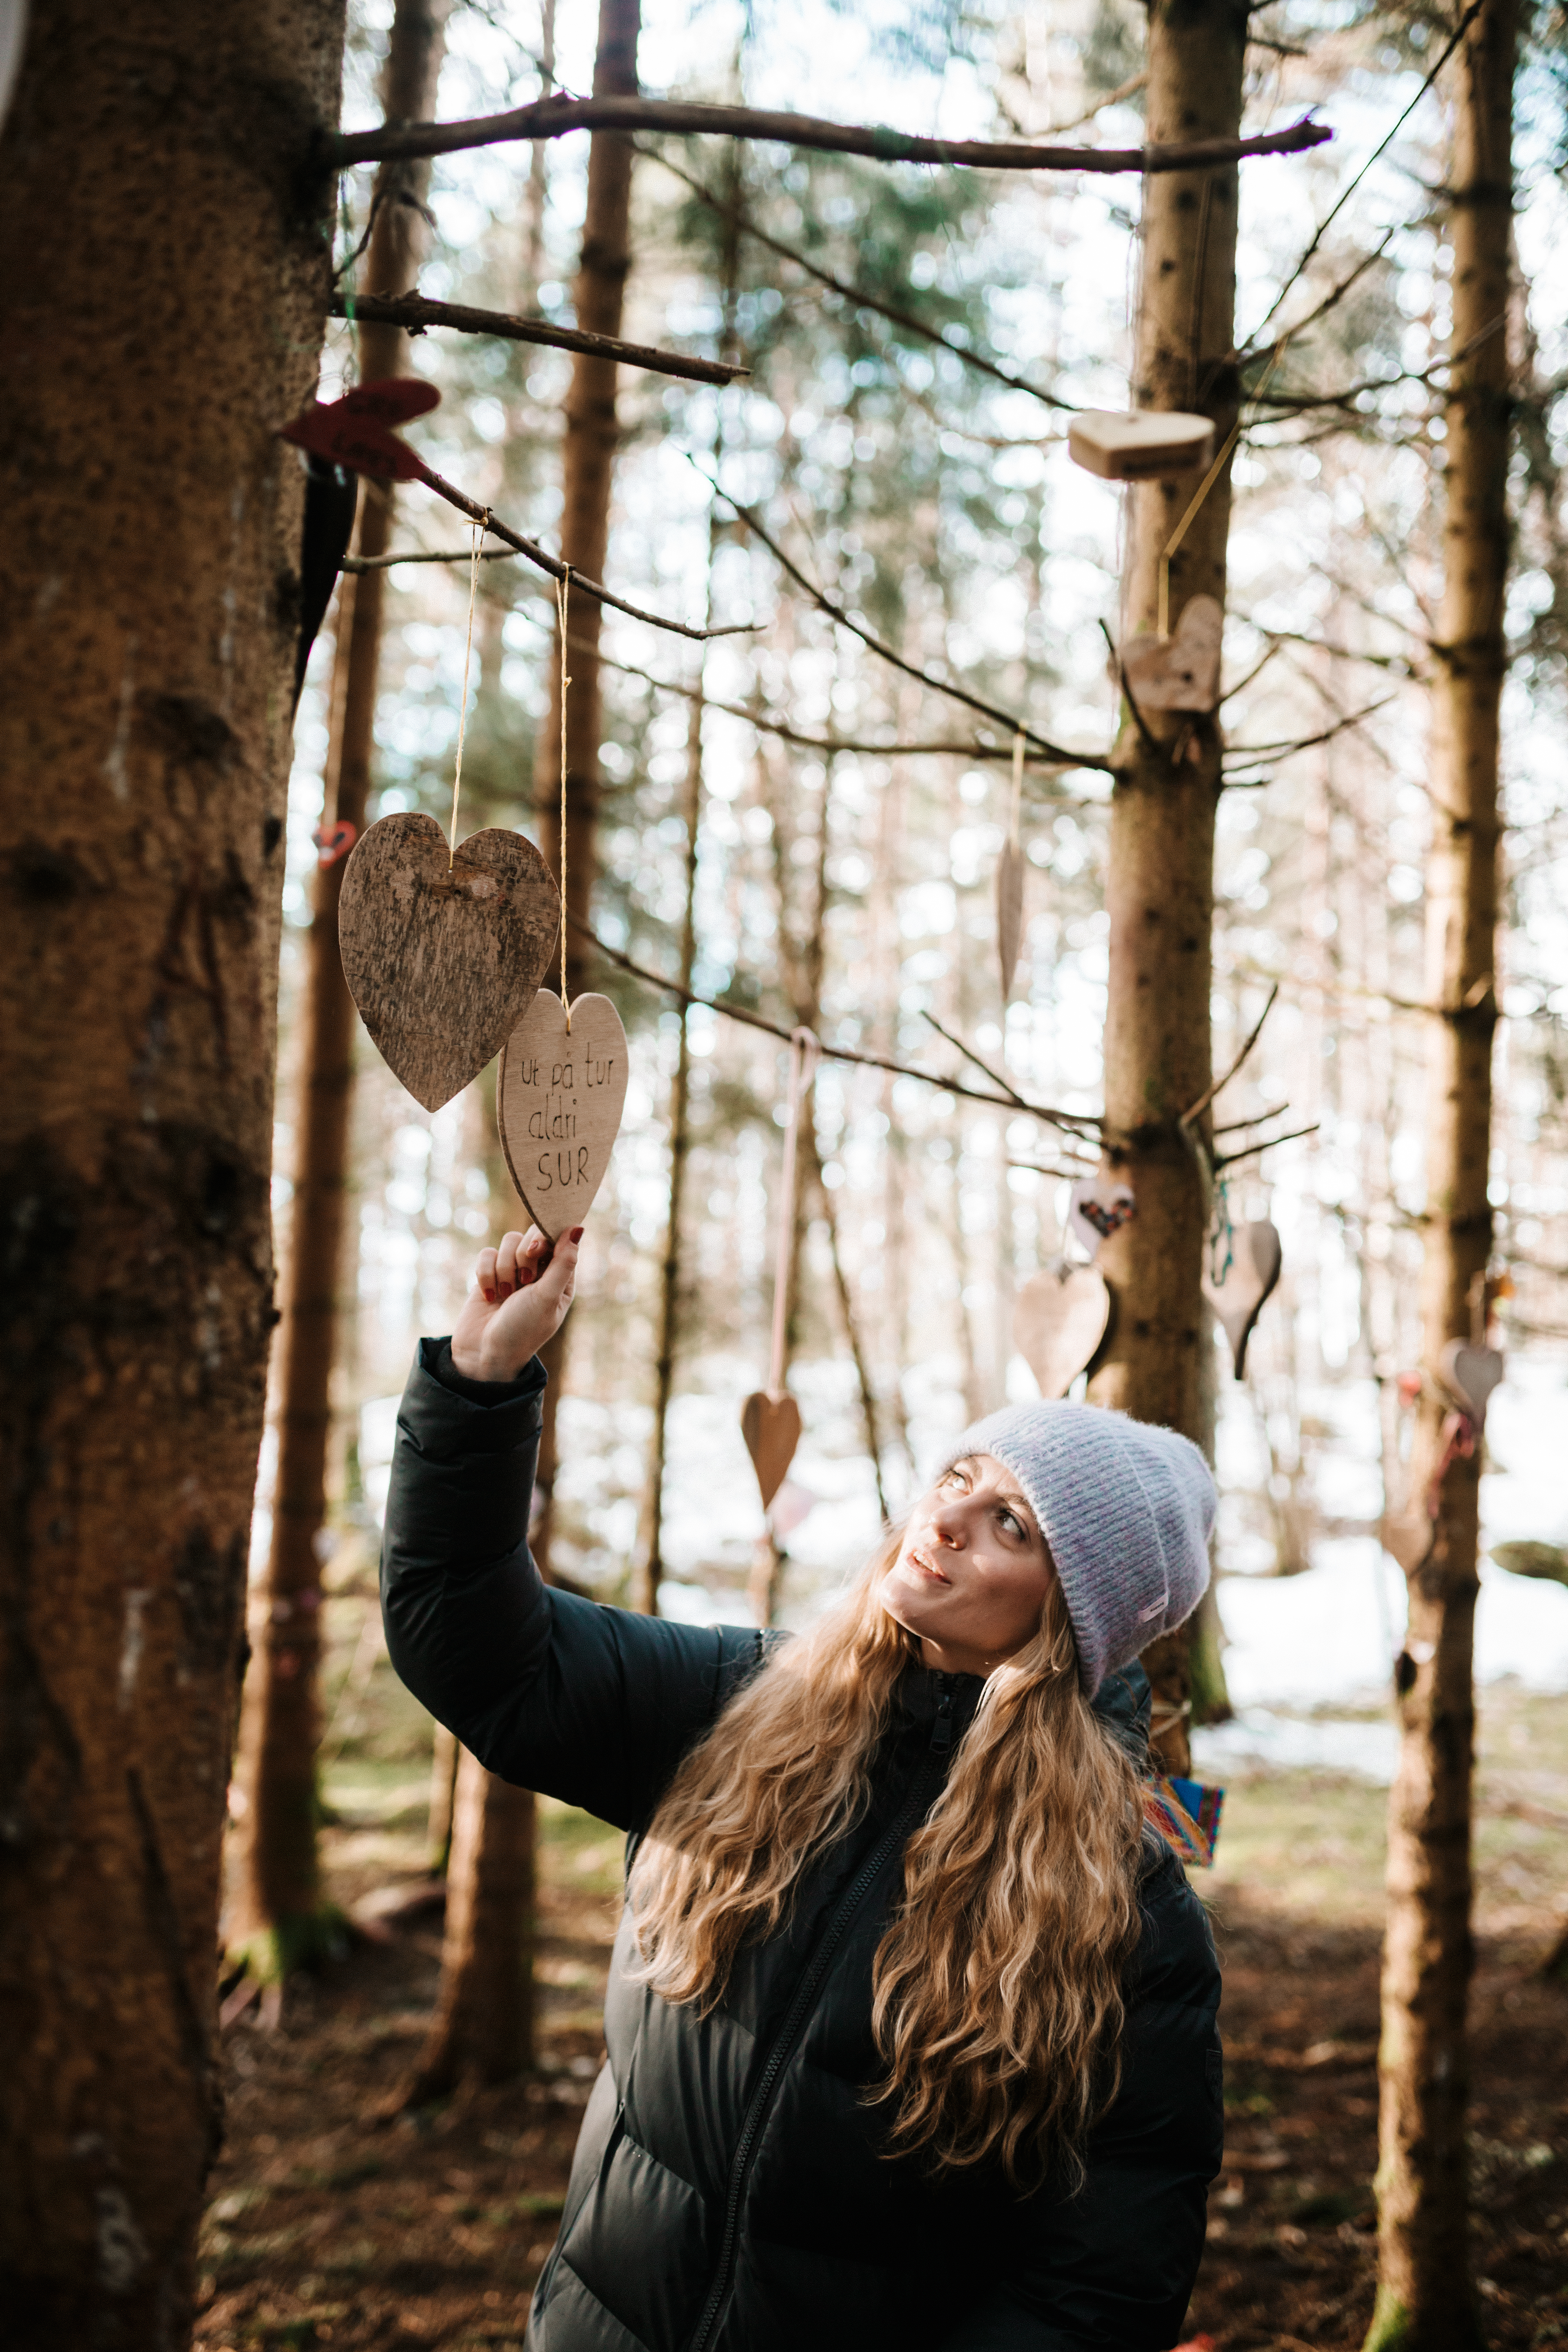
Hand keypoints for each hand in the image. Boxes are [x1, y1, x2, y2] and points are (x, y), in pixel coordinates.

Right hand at [450, 1225, 583, 1381]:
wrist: (484, 1354)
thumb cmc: (522, 1330)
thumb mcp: (547, 1297)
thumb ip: (563, 1262)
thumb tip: (578, 1228)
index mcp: (561, 1277)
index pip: (560, 1239)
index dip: (546, 1236)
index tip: (535, 1250)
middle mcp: (539, 1271)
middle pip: (534, 1234)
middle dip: (524, 1253)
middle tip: (523, 1279)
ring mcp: (513, 1271)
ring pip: (508, 1241)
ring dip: (505, 1269)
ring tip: (506, 1295)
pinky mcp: (490, 1274)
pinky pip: (487, 1253)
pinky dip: (486, 1274)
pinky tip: (489, 1296)